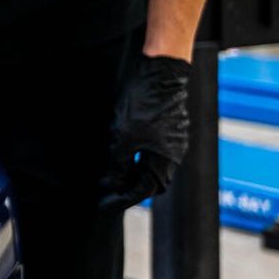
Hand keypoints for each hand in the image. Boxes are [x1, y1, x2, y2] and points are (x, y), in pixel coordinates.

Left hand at [99, 54, 192, 209]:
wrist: (161, 73)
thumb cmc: (144, 105)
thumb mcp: (123, 137)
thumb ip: (118, 164)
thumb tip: (111, 183)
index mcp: (165, 162)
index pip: (143, 190)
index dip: (122, 199)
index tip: (104, 205)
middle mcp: (173, 155)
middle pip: (150, 182)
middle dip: (128, 188)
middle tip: (107, 191)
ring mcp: (173, 141)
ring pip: (151, 166)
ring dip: (132, 172)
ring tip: (111, 174)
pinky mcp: (168, 128)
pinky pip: (152, 151)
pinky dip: (137, 157)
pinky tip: (122, 153)